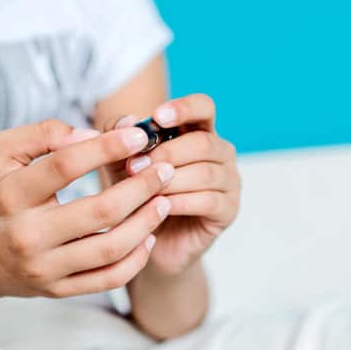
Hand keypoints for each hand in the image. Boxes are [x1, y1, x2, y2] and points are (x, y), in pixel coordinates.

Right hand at [0, 120, 174, 302]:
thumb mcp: (1, 152)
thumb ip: (43, 133)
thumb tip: (90, 135)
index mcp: (11, 194)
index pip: (65, 166)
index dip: (107, 147)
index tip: (138, 135)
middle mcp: (27, 234)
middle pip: (99, 212)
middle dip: (141, 187)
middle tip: (165, 168)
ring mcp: (44, 267)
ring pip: (110, 249)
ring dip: (146, 223)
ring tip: (164, 200)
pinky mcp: (57, 290)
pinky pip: (108, 280)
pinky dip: (136, 260)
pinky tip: (148, 236)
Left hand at [104, 94, 239, 276]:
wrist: (146, 242)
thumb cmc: (137, 195)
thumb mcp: (122, 163)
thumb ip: (122, 139)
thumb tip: (128, 121)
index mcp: (198, 132)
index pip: (204, 107)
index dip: (184, 108)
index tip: (157, 117)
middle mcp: (220, 153)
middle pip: (203, 142)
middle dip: (166, 153)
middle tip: (134, 167)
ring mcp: (229, 181)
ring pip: (205, 172)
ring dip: (170, 180)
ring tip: (143, 189)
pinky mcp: (228, 210)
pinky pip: (208, 200)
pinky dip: (181, 202)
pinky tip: (159, 207)